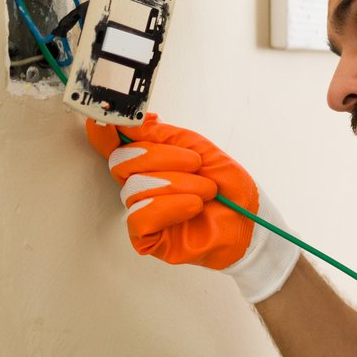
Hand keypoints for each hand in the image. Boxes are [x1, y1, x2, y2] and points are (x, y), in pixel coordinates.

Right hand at [86, 114, 300, 302]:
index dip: (105, 131)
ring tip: (207, 190)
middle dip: (162, 157)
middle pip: (122, 161)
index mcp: (148, 162)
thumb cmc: (229, 187)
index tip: (107, 119)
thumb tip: (130, 122)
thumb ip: (163, 135)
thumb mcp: (199, 148)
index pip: (114, 145)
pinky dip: (169, 207)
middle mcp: (140, 186)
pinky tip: (193, 206)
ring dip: (177, 184)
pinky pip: (139, 217)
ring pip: (134, 188)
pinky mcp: (147, 238)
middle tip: (196, 164)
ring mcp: (142, 212)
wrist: (251, 221)